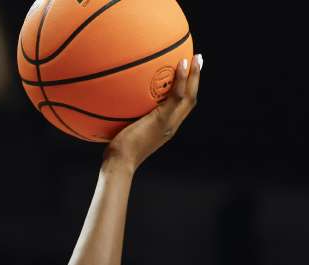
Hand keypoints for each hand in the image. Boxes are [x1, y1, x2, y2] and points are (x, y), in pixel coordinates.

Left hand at [104, 54, 202, 171]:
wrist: (119, 162)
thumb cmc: (116, 151)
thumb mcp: (122, 131)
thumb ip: (125, 118)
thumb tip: (111, 104)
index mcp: (165, 127)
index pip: (180, 107)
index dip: (186, 90)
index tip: (187, 74)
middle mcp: (171, 125)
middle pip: (191, 99)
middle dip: (196, 79)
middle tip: (198, 60)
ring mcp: (169, 123)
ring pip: (189, 96)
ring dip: (195, 75)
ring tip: (196, 57)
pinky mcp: (163, 120)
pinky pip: (176, 96)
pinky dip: (182, 79)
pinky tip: (181, 64)